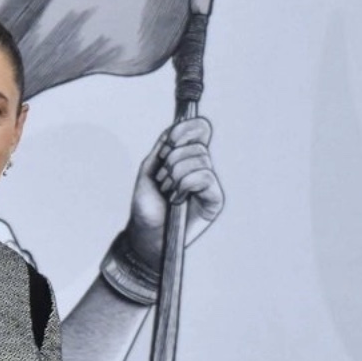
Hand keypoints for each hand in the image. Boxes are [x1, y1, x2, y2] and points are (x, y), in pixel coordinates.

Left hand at [121, 116, 224, 269]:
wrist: (146, 233)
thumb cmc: (146, 206)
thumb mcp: (149, 169)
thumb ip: (163, 146)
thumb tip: (176, 127)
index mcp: (186, 157)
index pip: (200, 130)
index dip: (187, 129)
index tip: (170, 140)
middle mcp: (201, 167)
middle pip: (197, 146)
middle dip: (172, 161)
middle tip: (162, 180)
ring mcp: (209, 184)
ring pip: (200, 160)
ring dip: (176, 175)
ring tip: (167, 192)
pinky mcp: (215, 199)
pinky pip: (206, 177)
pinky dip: (186, 185)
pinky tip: (177, 199)